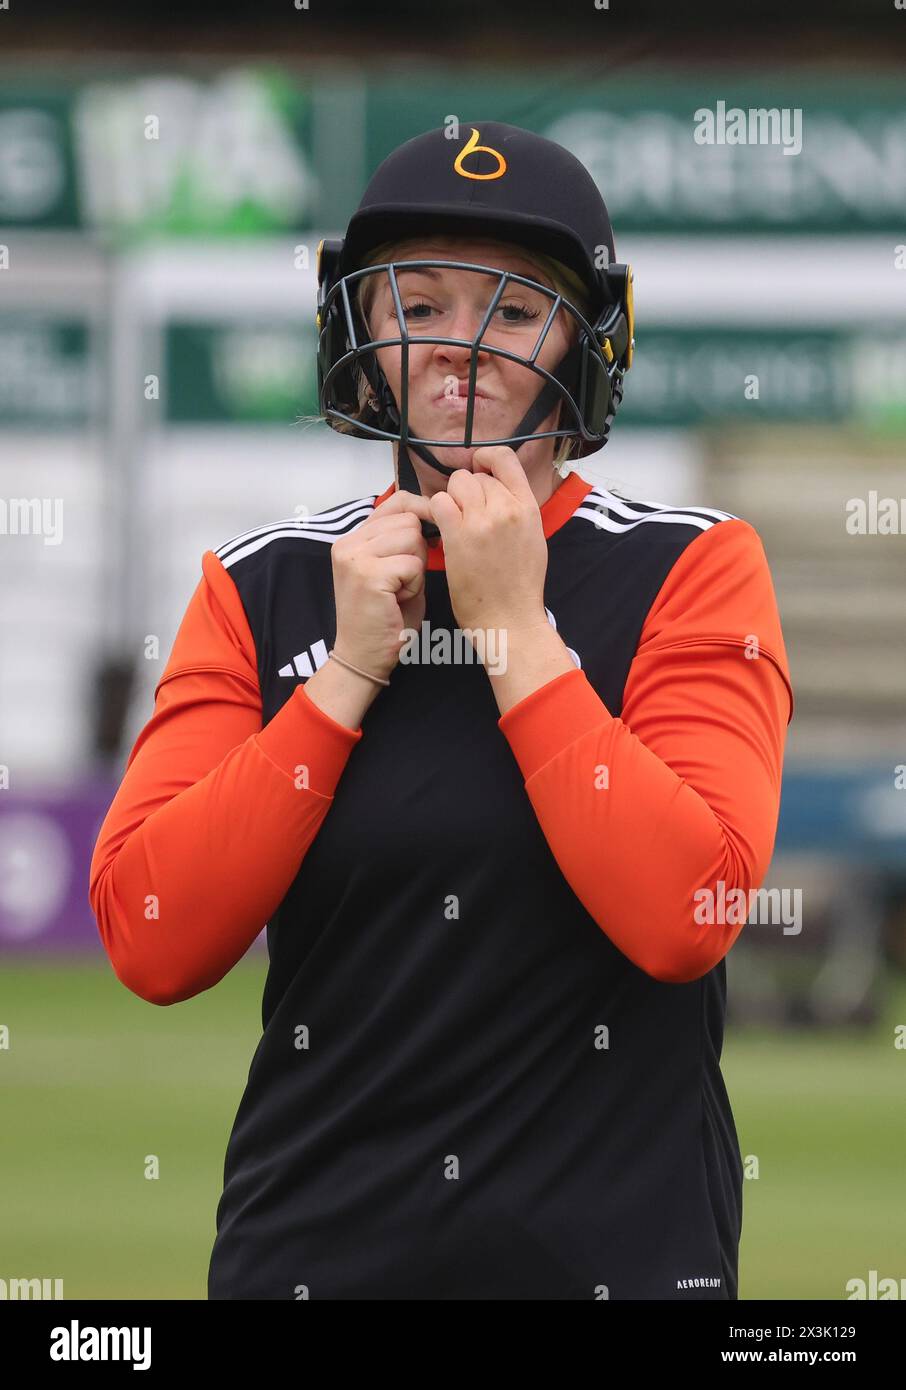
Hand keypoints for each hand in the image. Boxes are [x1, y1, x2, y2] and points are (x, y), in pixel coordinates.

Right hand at [330, 489, 433, 681]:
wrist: (363, 657)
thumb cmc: (385, 618)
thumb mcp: (393, 570)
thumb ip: (403, 542)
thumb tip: (434, 514)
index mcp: (352, 539)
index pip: (396, 502)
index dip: (421, 512)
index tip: (432, 535)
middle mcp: (348, 543)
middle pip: (408, 519)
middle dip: (418, 549)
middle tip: (404, 580)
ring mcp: (354, 558)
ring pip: (412, 538)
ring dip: (416, 567)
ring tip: (400, 591)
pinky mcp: (368, 575)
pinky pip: (413, 564)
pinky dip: (415, 584)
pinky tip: (399, 601)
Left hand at [428, 447, 548, 636]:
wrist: (510, 620)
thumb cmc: (520, 587)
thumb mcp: (533, 539)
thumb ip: (517, 511)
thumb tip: (498, 491)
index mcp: (529, 508)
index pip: (506, 458)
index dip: (485, 459)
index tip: (478, 470)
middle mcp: (507, 509)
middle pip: (475, 476)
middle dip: (466, 491)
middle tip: (464, 515)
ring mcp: (483, 521)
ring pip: (456, 485)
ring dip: (450, 500)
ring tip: (454, 524)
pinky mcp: (459, 536)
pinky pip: (439, 503)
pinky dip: (436, 513)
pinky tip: (442, 530)